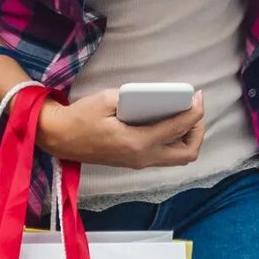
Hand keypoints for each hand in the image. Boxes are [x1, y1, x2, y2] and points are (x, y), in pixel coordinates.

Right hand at [40, 88, 204, 170]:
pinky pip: (165, 156)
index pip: (178, 129)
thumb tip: (155, 96)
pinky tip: (168, 122)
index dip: (195, 112)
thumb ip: (133, 97)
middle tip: (195, 111)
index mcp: (137, 142)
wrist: (59, 138)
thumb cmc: (80, 118)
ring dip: (187, 138)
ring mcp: (138, 163)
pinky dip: (174, 141)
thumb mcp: (106, 99)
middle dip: (198, 132)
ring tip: (184, 116)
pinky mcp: (134, 161)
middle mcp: (142, 157)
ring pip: (177, 158)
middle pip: (187, 153)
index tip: (199, 96)